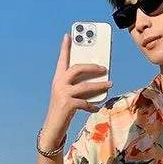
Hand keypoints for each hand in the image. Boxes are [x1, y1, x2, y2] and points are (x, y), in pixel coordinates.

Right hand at [40, 33, 112, 148]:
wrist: (52, 128)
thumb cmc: (62, 110)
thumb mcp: (68, 95)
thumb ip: (77, 87)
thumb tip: (97, 81)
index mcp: (58, 79)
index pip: (62, 60)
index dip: (65, 48)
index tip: (68, 35)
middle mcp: (59, 84)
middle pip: (77, 69)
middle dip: (92, 67)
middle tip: (104, 68)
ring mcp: (63, 94)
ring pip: (85, 86)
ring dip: (100, 85)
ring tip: (110, 84)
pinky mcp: (68, 105)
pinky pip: (85, 103)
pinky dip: (93, 105)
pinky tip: (97, 107)